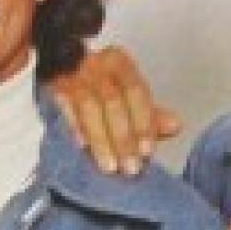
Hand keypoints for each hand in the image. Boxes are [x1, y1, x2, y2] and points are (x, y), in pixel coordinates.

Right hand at [51, 45, 181, 175]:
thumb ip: (151, 114)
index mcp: (119, 63)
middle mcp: (97, 64)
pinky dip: (75, 128)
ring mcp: (74, 74)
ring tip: (110, 166)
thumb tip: (175, 126)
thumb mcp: (129, 97)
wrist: (63, 67)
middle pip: (112, 101)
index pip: (135, 91)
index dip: (143, 122)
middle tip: (130, 167)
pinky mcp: (55, 87)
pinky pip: (65, 108)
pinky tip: (83, 148)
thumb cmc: (102, 87)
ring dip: (101, 140)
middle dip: (123, 138)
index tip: (146, 151)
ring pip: (89, 107)